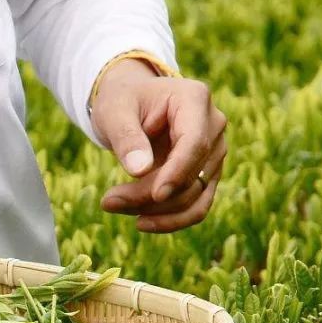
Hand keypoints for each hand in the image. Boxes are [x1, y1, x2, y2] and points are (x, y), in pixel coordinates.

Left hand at [91, 59, 227, 232]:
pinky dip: (171, 219)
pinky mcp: (207, 173)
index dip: (177, 172)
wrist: (130, 103)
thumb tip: (140, 170)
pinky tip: (141, 222)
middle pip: (192, 173)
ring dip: (155, 210)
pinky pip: (197, 206)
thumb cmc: (122, 102)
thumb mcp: (114, 113)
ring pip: (194, 195)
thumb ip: (127, 138)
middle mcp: (213, 125)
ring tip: (112, 204)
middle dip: (150, 195)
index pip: (195, 143)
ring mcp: (214, 151)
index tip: (155, 196)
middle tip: (107, 201)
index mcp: (194, 99)